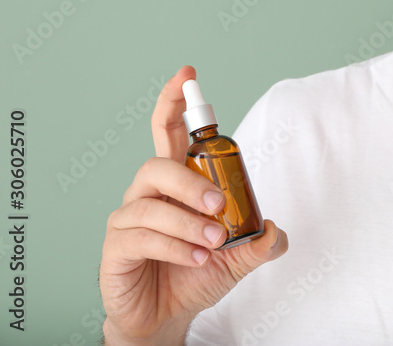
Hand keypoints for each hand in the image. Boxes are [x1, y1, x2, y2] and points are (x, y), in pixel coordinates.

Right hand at [99, 66, 287, 343]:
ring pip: (151, 205)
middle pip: (158, 165)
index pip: (168, 132)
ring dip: (188, 223)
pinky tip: (195, 259)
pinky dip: (174, 247)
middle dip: (190, 182)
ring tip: (213, 244)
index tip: (188, 74)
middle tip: (219, 205)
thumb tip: (275, 230)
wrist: (167, 318)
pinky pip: (141, 237)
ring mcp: (127, 219)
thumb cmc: (196, 274)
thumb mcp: (240, 257)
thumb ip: (260, 241)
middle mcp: (147, 193)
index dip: (175, 101)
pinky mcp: (116, 248)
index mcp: (176, 182)